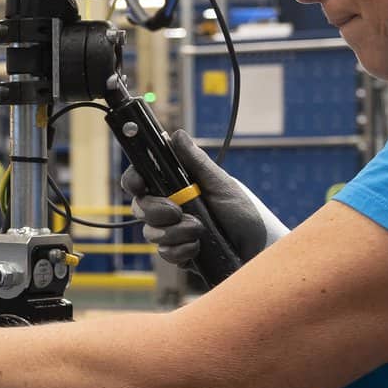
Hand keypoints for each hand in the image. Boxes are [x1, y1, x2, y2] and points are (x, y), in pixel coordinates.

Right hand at [121, 130, 287, 265]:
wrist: (255, 249)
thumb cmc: (240, 214)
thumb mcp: (220, 184)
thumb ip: (196, 162)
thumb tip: (177, 135)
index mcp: (175, 186)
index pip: (141, 179)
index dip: (133, 180)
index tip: (139, 184)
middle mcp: (168, 207)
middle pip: (139, 206)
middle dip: (155, 210)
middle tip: (176, 211)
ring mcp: (170, 231)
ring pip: (150, 232)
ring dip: (175, 232)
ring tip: (199, 230)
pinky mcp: (176, 252)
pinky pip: (164, 253)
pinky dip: (182, 249)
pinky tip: (198, 247)